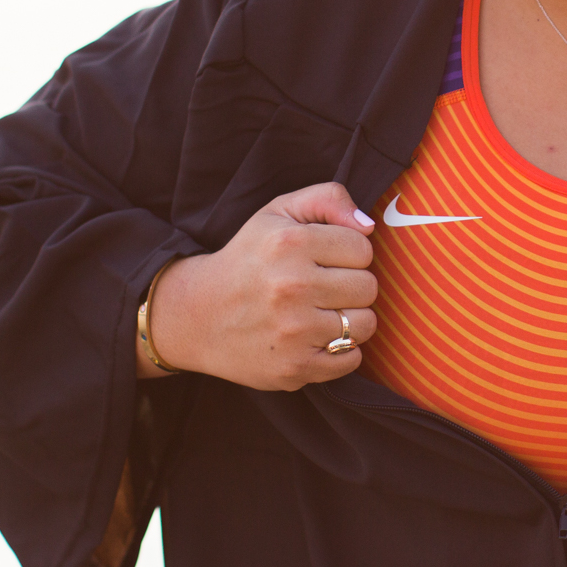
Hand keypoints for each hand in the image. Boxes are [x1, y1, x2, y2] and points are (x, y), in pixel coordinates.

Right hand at [141, 182, 377, 389]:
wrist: (198, 315)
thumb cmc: (248, 259)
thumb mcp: (278, 212)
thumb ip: (327, 199)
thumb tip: (368, 225)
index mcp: (291, 243)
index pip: (363, 248)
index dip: (349, 253)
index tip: (326, 260)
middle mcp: (292, 286)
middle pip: (368, 287)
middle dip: (352, 286)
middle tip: (324, 288)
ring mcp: (293, 331)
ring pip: (365, 324)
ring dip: (350, 320)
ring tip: (322, 313)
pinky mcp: (294, 367)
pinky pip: (351, 359)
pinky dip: (341, 351)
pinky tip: (316, 338)